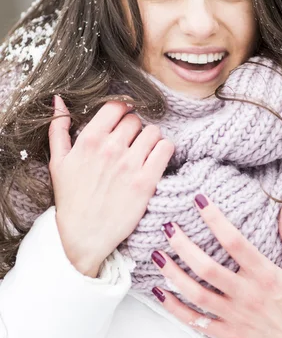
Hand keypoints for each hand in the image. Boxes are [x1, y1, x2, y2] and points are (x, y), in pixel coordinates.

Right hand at [49, 95, 174, 277]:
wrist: (84, 237)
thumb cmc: (71, 200)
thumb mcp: (58, 162)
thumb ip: (58, 128)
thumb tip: (59, 100)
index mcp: (89, 140)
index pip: (116, 106)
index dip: (121, 111)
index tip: (122, 121)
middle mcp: (111, 148)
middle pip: (135, 119)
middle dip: (134, 128)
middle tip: (130, 143)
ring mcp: (130, 165)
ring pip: (153, 131)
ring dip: (151, 139)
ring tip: (144, 152)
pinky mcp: (147, 182)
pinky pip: (166, 149)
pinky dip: (164, 149)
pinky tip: (156, 158)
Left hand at [150, 195, 281, 337]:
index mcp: (265, 276)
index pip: (235, 242)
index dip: (215, 220)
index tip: (199, 201)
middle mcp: (247, 295)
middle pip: (207, 267)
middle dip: (183, 245)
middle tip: (168, 227)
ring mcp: (235, 317)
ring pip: (196, 294)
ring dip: (173, 274)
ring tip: (156, 255)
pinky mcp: (227, 336)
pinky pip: (195, 321)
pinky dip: (174, 308)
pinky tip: (160, 292)